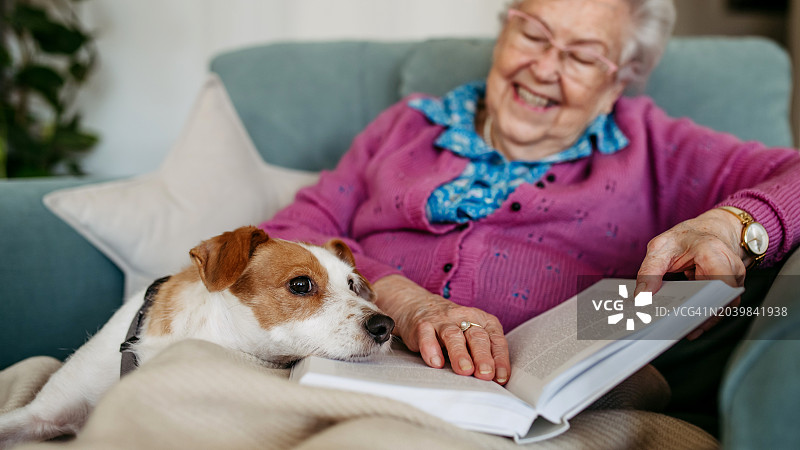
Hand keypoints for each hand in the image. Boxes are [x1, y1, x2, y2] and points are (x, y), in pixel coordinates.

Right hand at [372, 274, 510, 383]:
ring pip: (453, 336)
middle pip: (477, 337)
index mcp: (483, 321)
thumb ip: (485, 354)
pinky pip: (427, 336)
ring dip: (460, 354)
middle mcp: (465, 318)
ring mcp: (443, 321)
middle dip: (482, 356)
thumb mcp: (473, 336)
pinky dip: (431, 349)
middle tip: (485, 374)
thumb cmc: (454, 328)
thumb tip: (496, 380)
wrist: (420, 305)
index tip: (500, 378)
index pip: (496, 340)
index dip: (500, 359)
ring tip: (465, 370)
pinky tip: (436, 363)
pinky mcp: (423, 325)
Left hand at [636, 208, 745, 339]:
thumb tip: (642, 297)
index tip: (685, 314)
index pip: (719, 282)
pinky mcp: (728, 290)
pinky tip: (684, 323)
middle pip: (721, 299)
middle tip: (675, 328)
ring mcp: (734, 280)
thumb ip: (650, 270)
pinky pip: (717, 307)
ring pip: (721, 307)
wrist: (708, 231)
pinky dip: (701, 315)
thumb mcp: (661, 247)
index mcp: (713, 252)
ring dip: (701, 320)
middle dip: (700, 316)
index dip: (706, 301)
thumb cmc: (686, 237)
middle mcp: (730, 267)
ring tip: (676, 329)